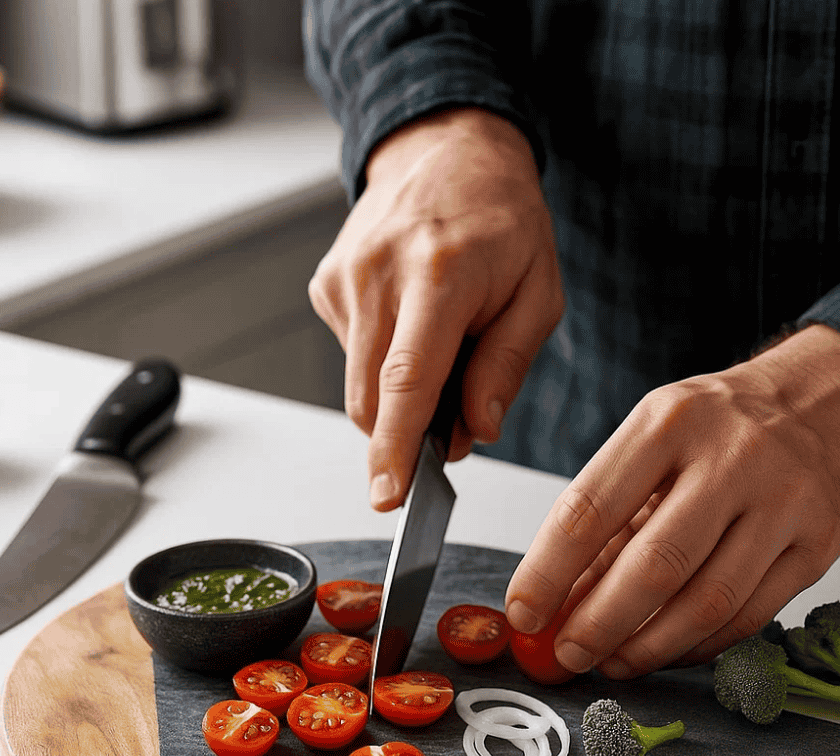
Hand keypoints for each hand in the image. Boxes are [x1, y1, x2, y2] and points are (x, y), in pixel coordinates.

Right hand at [308, 108, 563, 510]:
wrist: (445, 151)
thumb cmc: (500, 220)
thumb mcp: (537, 291)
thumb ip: (506, 366)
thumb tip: (475, 430)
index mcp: (439, 274)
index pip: (408, 379)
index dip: (395, 445)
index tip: (387, 495)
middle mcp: (379, 275)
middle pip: (371, 396)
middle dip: (404, 433)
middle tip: (452, 417)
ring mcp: (345, 279)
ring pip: (359, 384)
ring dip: (397, 395)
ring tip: (439, 346)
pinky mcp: (327, 285)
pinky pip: (352, 355)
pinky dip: (382, 362)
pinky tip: (409, 320)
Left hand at [504, 323, 839, 677]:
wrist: (814, 402)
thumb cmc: (713, 427)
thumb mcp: (645, 446)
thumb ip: (603, 522)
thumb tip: (554, 601)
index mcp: (666, 424)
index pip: (590, 509)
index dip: (548, 572)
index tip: (523, 613)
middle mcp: (730, 459)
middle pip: (654, 564)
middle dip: (599, 623)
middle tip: (566, 653)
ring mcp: (782, 503)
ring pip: (707, 602)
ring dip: (647, 647)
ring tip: (610, 662)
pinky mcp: (817, 545)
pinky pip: (748, 616)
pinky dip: (696, 646)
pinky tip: (663, 651)